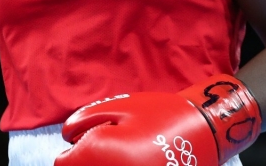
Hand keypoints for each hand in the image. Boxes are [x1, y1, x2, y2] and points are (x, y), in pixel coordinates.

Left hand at [55, 74, 260, 165]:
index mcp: (98, 156)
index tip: (86, 141)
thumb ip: (85, 120)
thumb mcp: (120, 106)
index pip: (63, 163)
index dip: (72, 150)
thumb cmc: (160, 114)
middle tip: (106, 149)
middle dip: (86, 161)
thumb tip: (66, 137)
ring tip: (121, 155)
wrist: (202, 132)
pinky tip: (134, 161)